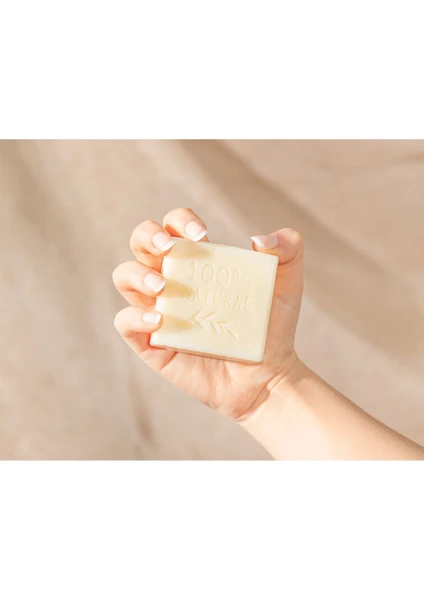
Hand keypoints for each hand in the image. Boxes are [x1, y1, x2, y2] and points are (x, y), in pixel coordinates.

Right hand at [113, 208, 303, 419]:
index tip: (202, 234)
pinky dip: (135, 318)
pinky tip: (159, 321)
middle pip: (141, 242)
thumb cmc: (271, 326)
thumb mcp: (287, 284)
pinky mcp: (152, 343)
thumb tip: (260, 238)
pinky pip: (125, 323)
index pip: (174, 226)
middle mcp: (173, 280)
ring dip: (137, 275)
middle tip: (170, 249)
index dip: (180, 220)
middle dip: (148, 236)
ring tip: (163, 287)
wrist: (268, 375)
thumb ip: (288, 249)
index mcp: (198, 260)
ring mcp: (159, 310)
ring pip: (125, 277)